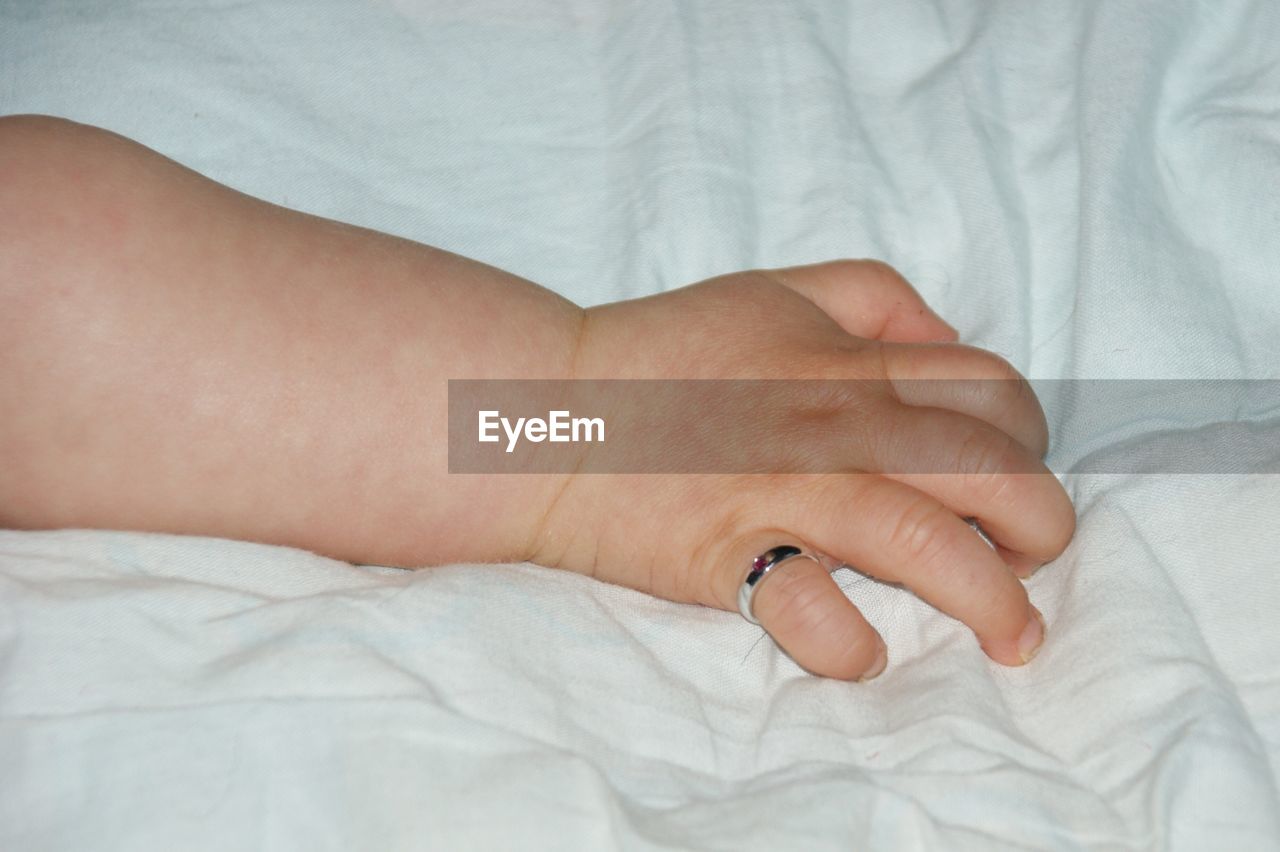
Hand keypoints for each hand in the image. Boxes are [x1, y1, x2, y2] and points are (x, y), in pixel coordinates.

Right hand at [531, 260, 1074, 679]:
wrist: (548, 410)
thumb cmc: (660, 353)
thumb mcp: (774, 289)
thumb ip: (872, 297)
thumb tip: (949, 336)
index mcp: (852, 361)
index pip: (994, 390)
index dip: (1029, 437)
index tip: (1014, 477)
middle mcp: (837, 425)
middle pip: (991, 469)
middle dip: (1044, 524)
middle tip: (1035, 560)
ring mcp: (786, 492)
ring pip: (929, 547)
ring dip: (992, 602)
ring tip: (1012, 637)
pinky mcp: (729, 556)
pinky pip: (813, 613)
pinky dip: (848, 645)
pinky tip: (858, 650)